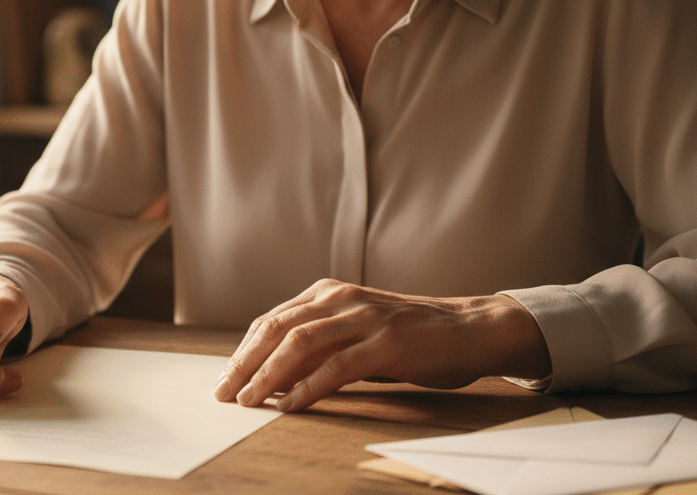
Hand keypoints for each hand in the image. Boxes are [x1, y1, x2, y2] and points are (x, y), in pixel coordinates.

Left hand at [213, 279, 550, 411]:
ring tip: (249, 400)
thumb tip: (276, 379)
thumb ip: (321, 347)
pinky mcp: (387, 343)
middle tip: (224, 393)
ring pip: (300, 344)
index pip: (272, 321)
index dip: (244, 350)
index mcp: (330, 292)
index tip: (225, 378)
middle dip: (244, 363)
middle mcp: (341, 298)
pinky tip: (291, 405)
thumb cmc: (413, 335)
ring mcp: (364, 318)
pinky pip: (337, 366)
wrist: (471, 328)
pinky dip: (309, 387)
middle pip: (277, 330)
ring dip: (268, 375)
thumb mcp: (358, 331)